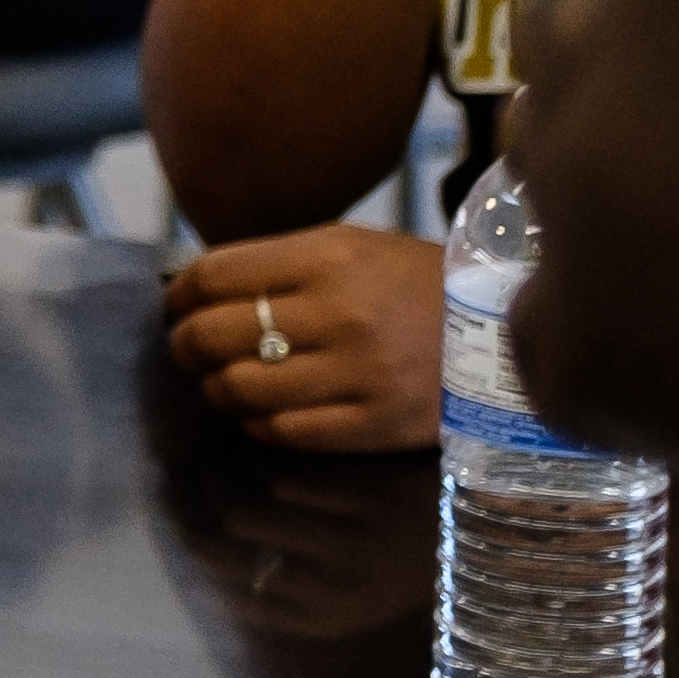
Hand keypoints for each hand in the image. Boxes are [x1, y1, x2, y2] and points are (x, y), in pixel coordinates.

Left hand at [166, 225, 446, 454]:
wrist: (506, 333)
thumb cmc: (413, 282)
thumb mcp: (349, 246)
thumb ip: (276, 263)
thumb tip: (194, 288)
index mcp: (327, 257)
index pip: (212, 277)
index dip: (177, 296)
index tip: (172, 306)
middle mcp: (339, 314)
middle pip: (214, 334)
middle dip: (183, 344)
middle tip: (186, 348)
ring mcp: (360, 374)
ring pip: (240, 388)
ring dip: (214, 388)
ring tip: (219, 382)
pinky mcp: (377, 425)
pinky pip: (284, 431)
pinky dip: (254, 424)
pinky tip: (258, 413)